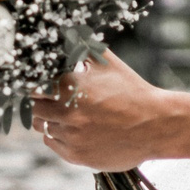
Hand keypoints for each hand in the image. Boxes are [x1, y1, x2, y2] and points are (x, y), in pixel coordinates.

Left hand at [31, 51, 189, 171]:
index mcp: (72, 87)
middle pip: (34, 107)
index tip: (36, 82)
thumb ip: (85, 49)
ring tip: (63, 113)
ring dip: (48, 119)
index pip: (33, 84)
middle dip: (39, 101)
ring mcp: (71, 136)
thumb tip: (68, 33)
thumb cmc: (133, 91)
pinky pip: (52, 143)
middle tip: (47, 98)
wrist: (157, 125)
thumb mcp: (109, 64)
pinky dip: (57, 136)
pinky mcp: (76, 155)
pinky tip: (70, 128)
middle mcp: (67, 113)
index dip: (32, 82)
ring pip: (42, 126)